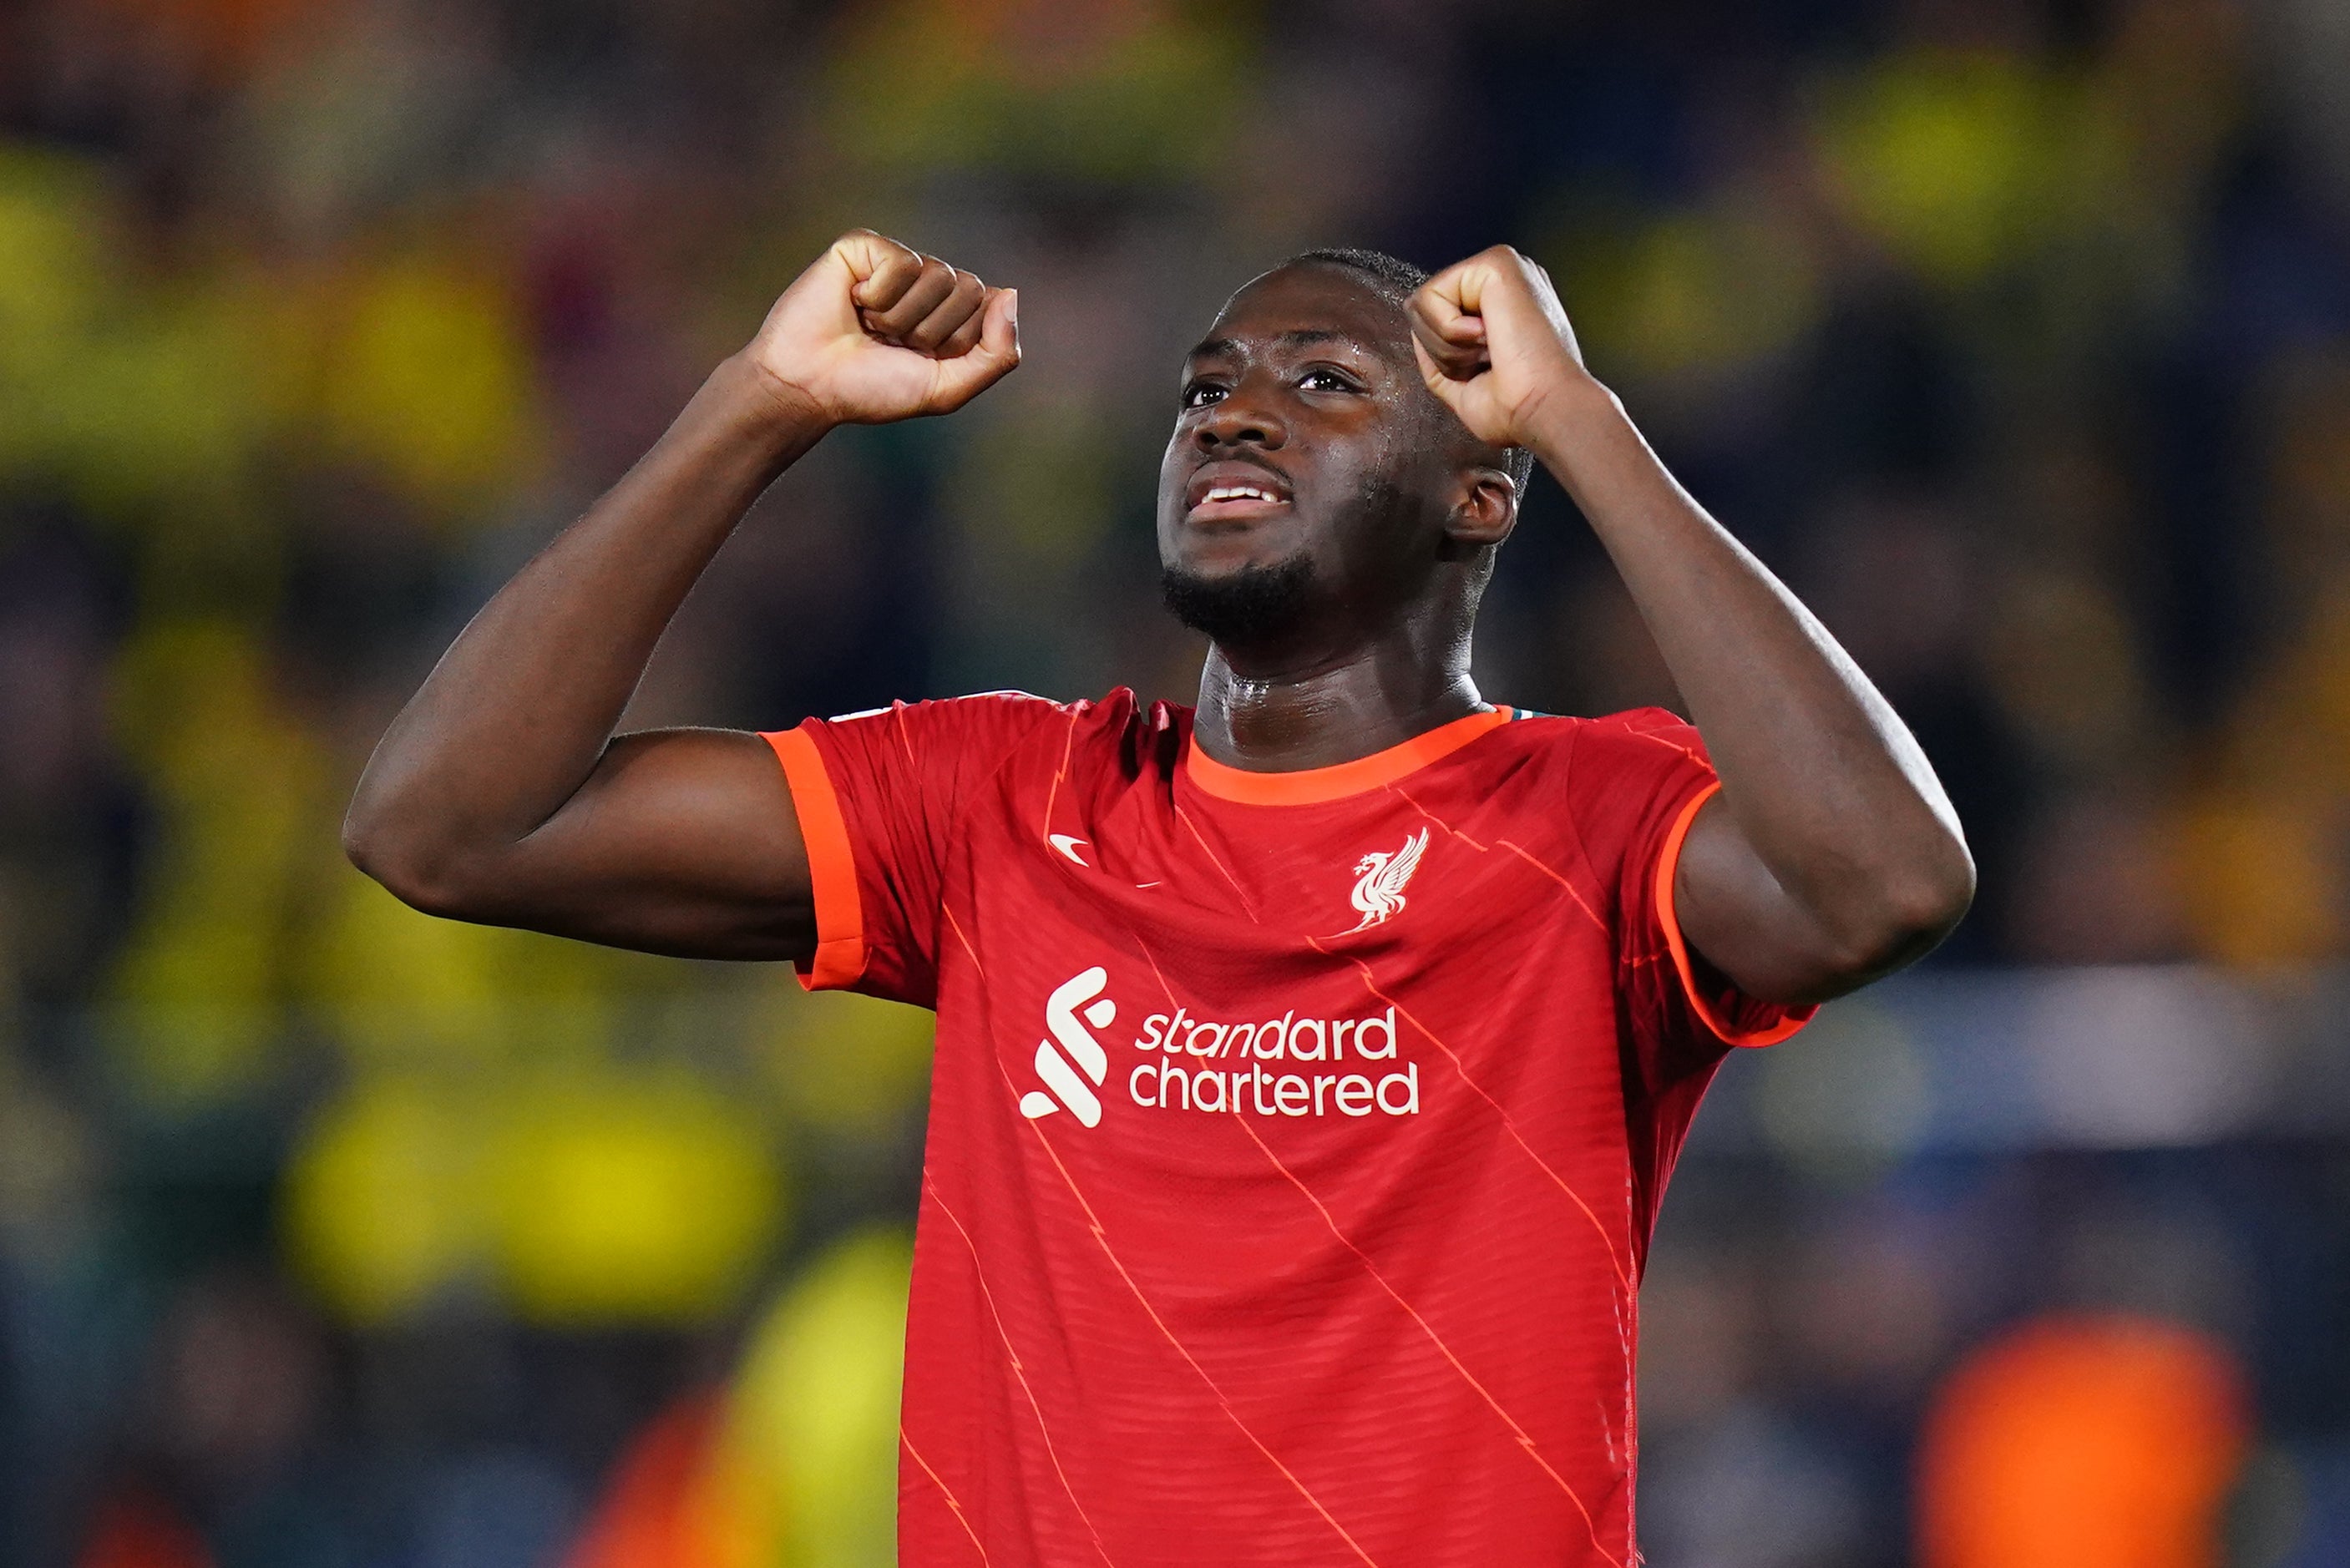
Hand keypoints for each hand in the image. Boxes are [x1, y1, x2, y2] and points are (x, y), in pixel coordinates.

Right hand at [743, 230, 1019, 426]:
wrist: (809, 385)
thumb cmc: (872, 389)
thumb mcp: (947, 388)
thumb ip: (996, 353)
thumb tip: (1009, 293)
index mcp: (952, 313)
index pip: (989, 307)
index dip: (956, 342)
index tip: (919, 359)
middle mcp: (929, 282)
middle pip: (968, 289)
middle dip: (930, 331)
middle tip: (890, 344)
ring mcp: (897, 261)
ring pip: (938, 275)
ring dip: (901, 317)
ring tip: (869, 326)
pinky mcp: (865, 245)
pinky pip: (902, 263)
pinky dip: (878, 295)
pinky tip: (853, 302)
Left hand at [1407, 246, 1595, 450]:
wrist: (1545, 408)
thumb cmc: (1519, 406)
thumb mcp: (1462, 386)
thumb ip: (1436, 355)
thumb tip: (1415, 330)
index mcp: (1500, 307)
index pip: (1436, 320)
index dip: (1446, 358)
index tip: (1488, 372)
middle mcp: (1502, 283)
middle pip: (1421, 310)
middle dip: (1442, 352)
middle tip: (1487, 362)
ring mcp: (1501, 269)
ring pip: (1421, 303)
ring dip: (1448, 346)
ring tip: (1492, 351)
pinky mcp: (1496, 261)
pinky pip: (1431, 296)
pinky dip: (1451, 332)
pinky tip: (1491, 336)